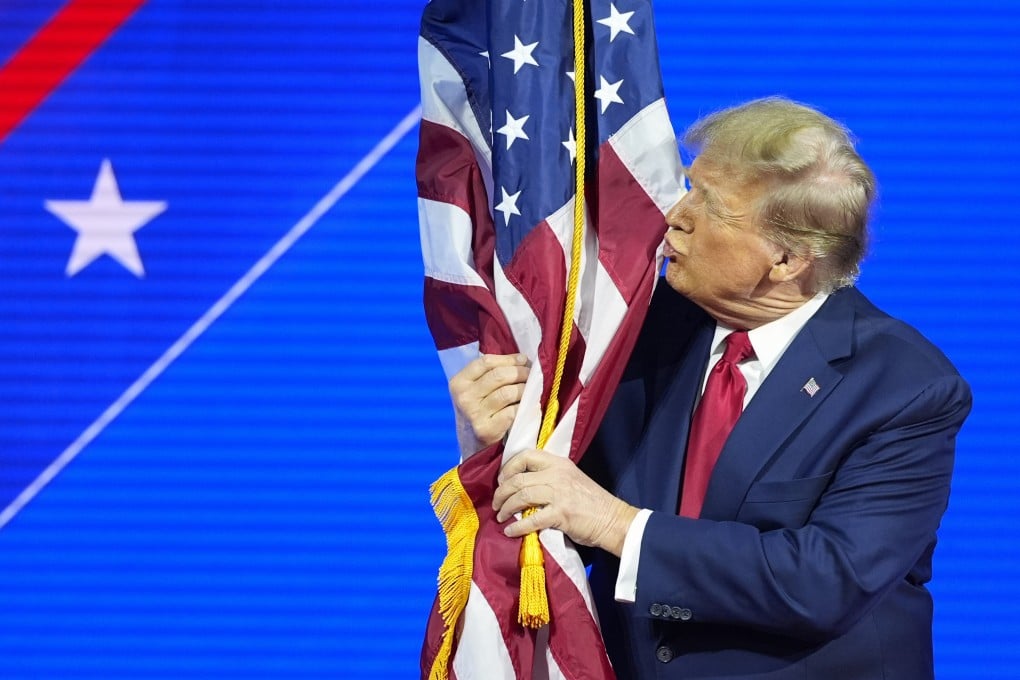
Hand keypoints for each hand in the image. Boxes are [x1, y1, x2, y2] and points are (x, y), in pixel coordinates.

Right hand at [449, 354, 529, 447]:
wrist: (472, 446)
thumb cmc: (479, 412)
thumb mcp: (475, 391)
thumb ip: (490, 373)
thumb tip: (522, 359)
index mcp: (458, 383)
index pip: (486, 362)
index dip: (508, 359)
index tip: (523, 360)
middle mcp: (464, 397)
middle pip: (499, 375)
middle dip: (521, 372)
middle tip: (532, 374)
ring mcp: (474, 414)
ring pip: (508, 392)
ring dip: (525, 389)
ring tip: (531, 389)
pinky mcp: (487, 430)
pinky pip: (513, 411)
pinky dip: (524, 406)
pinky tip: (527, 406)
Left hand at [493, 449, 638, 556]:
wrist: (614, 520)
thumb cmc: (592, 502)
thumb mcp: (571, 480)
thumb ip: (549, 479)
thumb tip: (522, 488)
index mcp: (559, 463)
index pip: (526, 455)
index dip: (509, 467)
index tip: (502, 481)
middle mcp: (557, 474)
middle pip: (519, 478)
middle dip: (502, 492)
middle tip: (496, 503)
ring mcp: (559, 493)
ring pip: (522, 495)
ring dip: (506, 507)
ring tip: (501, 516)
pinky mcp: (561, 513)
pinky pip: (531, 519)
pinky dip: (517, 526)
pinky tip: (511, 531)